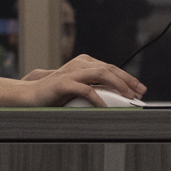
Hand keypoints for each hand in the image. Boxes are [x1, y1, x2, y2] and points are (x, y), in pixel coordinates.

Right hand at [24, 55, 146, 105]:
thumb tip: (117, 98)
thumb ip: (94, 88)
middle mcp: (79, 64)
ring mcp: (71, 72)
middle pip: (109, 69)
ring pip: (101, 74)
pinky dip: (98, 98)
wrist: (30, 96)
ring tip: (128, 97)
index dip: (128, 78)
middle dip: (128, 81)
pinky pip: (85, 89)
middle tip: (139, 93)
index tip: (140, 89)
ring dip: (118, 85)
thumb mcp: (78, 89)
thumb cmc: (55, 95)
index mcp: (84, 63)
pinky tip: (105, 107)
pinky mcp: (63, 83)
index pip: (111, 68)